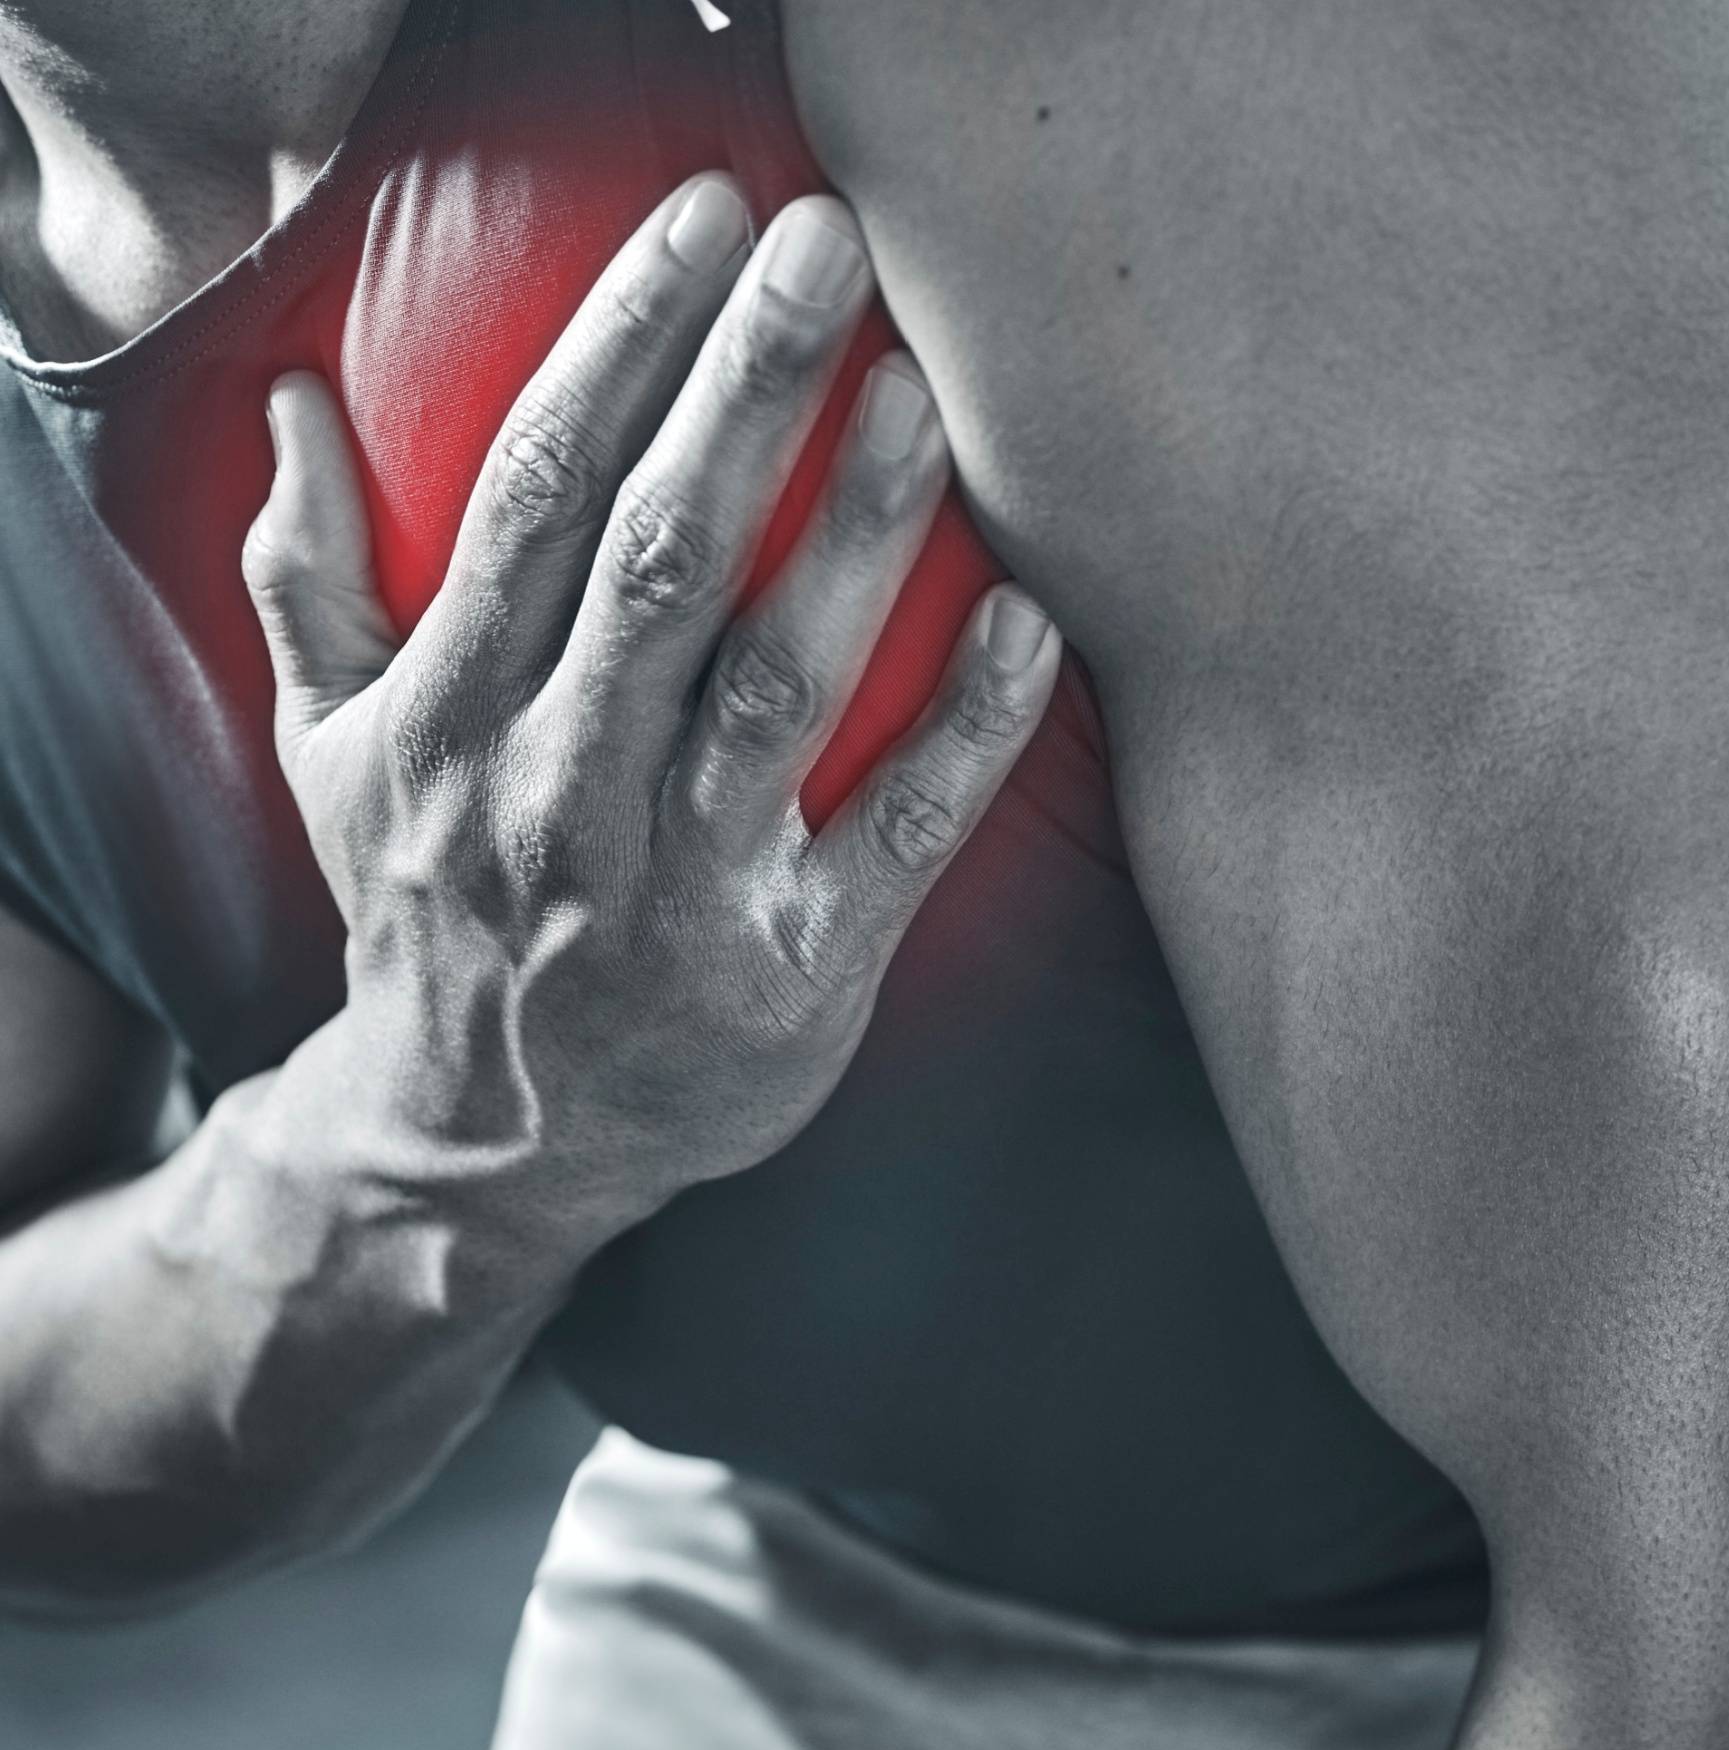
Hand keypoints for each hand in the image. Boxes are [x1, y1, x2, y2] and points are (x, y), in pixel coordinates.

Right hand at [243, 174, 1060, 1238]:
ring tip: (923, 402)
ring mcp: (678, 893)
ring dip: (856, 537)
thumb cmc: (429, 912)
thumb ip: (310, 585)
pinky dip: (965, 735)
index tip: (704, 225)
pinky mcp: (793, 978)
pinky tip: (1027, 625)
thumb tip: (299, 409)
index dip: (623, 344)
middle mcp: (557, 796)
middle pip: (659, 562)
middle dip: (745, 392)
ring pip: (775, 689)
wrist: (482, 1142)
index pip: (535, 494)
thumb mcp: (335, 756)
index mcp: (451, 719)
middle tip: (831, 249)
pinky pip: (894, 840)